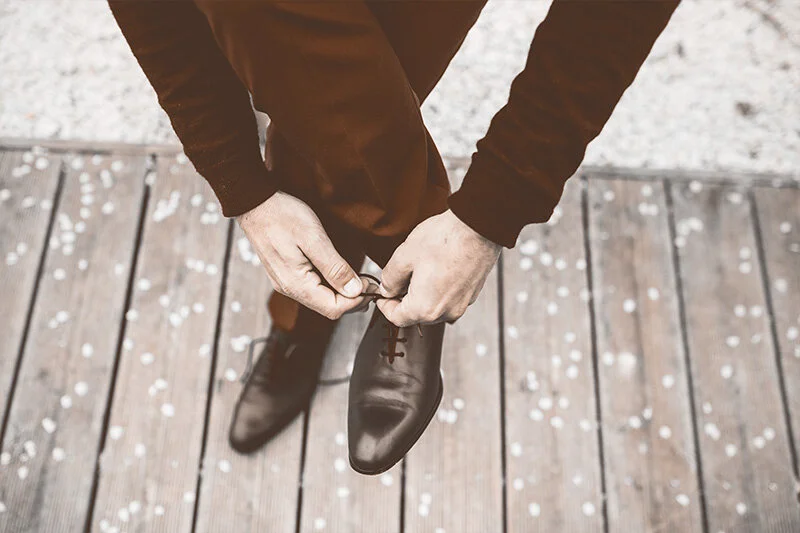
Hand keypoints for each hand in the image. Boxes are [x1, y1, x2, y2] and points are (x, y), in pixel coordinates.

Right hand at [236, 191, 372, 319]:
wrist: (255, 204)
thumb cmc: (282, 216)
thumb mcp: (314, 239)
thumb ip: (334, 267)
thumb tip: (354, 291)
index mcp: (296, 284)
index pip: (333, 309)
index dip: (356, 301)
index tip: (371, 285)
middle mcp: (289, 289)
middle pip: (328, 307)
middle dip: (352, 299)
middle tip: (370, 281)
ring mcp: (287, 282)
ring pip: (321, 299)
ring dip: (342, 293)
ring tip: (359, 277)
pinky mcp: (287, 274)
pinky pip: (313, 289)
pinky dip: (330, 286)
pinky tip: (340, 273)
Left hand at [376, 209, 500, 326]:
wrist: (478, 227)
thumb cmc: (443, 239)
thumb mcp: (404, 256)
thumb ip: (390, 278)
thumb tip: (387, 289)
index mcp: (425, 308)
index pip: (397, 318)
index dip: (385, 306)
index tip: (382, 295)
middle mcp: (446, 313)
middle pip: (417, 315)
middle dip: (405, 299)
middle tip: (400, 278)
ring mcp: (462, 304)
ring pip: (434, 307)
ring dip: (424, 294)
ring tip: (421, 269)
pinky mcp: (472, 294)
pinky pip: (449, 298)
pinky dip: (440, 289)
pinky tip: (438, 267)